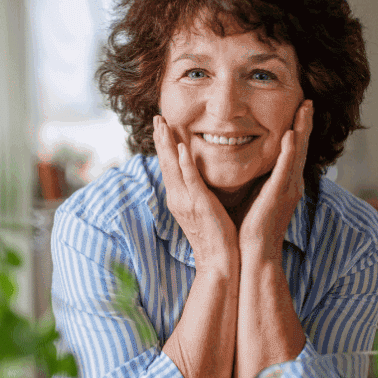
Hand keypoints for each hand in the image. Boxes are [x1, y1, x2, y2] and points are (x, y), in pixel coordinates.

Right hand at [153, 116, 238, 273]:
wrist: (220, 260)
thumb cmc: (216, 236)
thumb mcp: (203, 209)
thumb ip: (199, 191)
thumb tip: (201, 179)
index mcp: (179, 197)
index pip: (169, 166)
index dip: (164, 145)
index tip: (161, 126)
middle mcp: (177, 197)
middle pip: (165, 162)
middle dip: (160, 139)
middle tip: (157, 117)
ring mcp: (186, 201)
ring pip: (172, 167)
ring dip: (167, 144)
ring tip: (163, 124)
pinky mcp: (199, 205)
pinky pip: (190, 181)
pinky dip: (184, 164)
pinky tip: (181, 148)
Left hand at [238, 100, 312, 262]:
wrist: (253, 253)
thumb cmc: (250, 228)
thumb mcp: (255, 196)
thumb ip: (256, 179)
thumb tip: (246, 164)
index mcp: (285, 184)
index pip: (293, 151)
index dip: (298, 129)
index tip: (299, 109)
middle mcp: (291, 184)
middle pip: (300, 147)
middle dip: (305, 123)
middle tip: (308, 101)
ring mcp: (287, 189)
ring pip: (297, 153)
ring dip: (301, 129)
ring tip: (304, 108)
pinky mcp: (278, 196)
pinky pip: (285, 169)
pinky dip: (289, 151)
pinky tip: (290, 135)